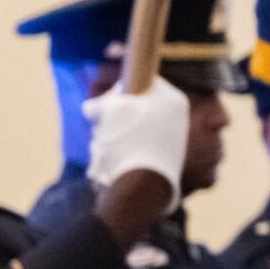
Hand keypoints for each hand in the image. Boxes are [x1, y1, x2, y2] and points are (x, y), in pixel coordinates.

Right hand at [85, 77, 188, 211]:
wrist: (141, 186)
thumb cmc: (129, 142)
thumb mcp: (110, 111)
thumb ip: (102, 104)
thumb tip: (91, 107)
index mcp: (174, 100)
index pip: (142, 82)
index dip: (119, 90)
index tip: (105, 103)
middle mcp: (178, 119)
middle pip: (136, 107)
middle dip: (114, 117)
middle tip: (101, 127)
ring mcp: (172, 142)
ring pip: (133, 130)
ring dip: (114, 136)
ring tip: (105, 148)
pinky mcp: (163, 163)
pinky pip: (137, 149)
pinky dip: (123, 153)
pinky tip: (113, 163)